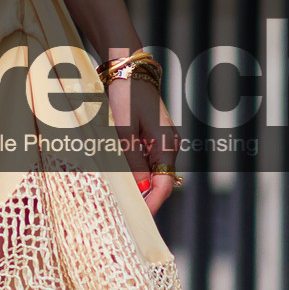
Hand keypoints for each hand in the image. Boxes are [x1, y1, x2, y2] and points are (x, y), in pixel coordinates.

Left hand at [106, 73, 179, 211]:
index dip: (152, 205)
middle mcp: (169, 146)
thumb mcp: (124, 129)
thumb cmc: (125, 95)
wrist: (128, 69)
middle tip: (122, 214)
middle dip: (143, 198)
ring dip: (137, 186)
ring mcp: (162, 142)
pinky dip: (134, 172)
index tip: (138, 221)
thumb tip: (140, 189)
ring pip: (152, 173)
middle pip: (159, 182)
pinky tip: (120, 177)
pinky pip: (146, 162)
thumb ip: (132, 160)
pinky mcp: (152, 138)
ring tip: (119, 198)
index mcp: (167, 145)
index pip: (164, 185)